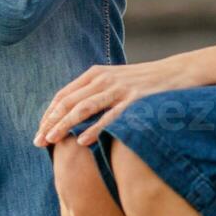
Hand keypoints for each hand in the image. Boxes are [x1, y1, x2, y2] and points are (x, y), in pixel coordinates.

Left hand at [33, 56, 202, 147]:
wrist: (178, 72)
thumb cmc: (143, 83)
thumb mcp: (115, 83)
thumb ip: (94, 94)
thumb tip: (72, 116)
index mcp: (95, 74)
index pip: (63, 96)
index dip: (49, 115)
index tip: (39, 132)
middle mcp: (103, 78)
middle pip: (68, 102)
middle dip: (51, 123)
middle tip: (38, 142)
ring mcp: (119, 88)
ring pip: (84, 108)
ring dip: (65, 125)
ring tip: (52, 141)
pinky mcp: (135, 99)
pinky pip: (111, 116)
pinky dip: (95, 128)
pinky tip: (82, 141)